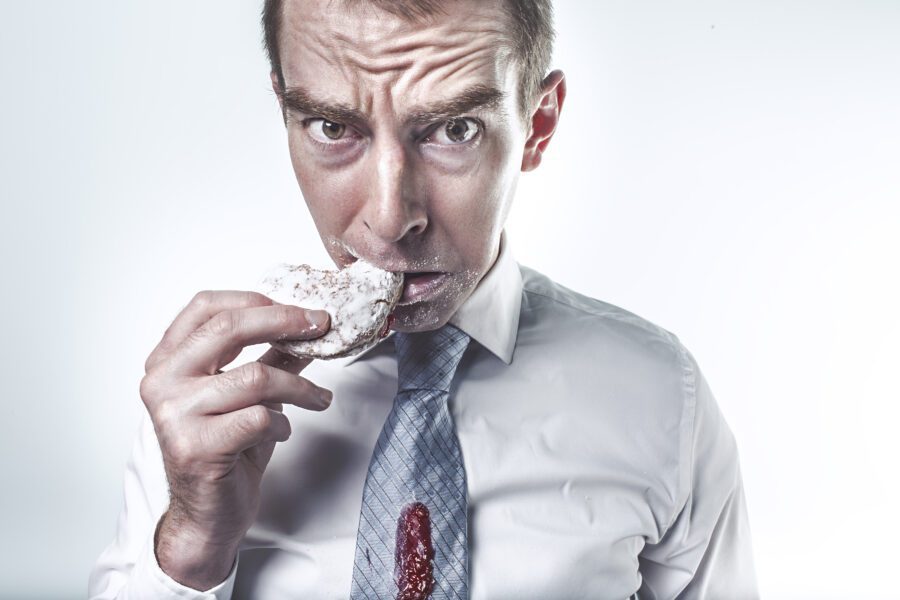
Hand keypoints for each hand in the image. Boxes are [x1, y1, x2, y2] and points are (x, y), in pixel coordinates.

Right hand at [139, 290, 331, 589]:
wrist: (208, 515)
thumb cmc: (225, 450)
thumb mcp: (248, 394)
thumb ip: (270, 356)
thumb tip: (308, 324)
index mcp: (167, 361)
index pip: (205, 307)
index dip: (255, 300)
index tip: (297, 310)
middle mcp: (162, 382)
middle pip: (229, 328)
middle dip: (285, 322)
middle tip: (321, 327)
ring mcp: (174, 415)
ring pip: (256, 377)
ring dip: (299, 388)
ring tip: (318, 400)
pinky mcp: (196, 447)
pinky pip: (259, 418)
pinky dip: (282, 423)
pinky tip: (280, 432)